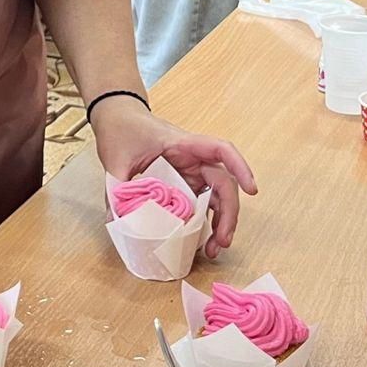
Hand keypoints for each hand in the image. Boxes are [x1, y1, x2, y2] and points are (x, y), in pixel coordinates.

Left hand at [91, 97, 256, 258]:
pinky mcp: (184, 183)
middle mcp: (193, 159)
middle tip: (223, 241)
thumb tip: (116, 220)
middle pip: (223, 184)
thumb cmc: (122, 129)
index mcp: (182, 145)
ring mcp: (190, 172)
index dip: (240, 167)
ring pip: (216, 197)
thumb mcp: (115, 158)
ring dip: (221, 222)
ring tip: (215, 249)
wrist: (117, 117)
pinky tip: (202, 241)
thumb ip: (117, 188)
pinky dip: (205, 221)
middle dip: (228, 213)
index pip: (220, 150)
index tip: (251, 189)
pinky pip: (201, 202)